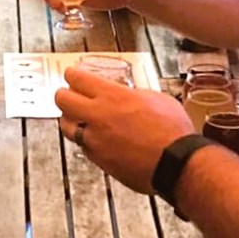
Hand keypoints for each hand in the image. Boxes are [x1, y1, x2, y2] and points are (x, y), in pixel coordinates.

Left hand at [55, 69, 192, 193]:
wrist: (176, 163)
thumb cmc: (173, 131)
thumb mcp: (156, 99)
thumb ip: (134, 95)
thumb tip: (128, 95)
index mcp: (113, 96)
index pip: (78, 78)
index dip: (71, 74)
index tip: (71, 74)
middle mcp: (98, 115)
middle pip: (62, 99)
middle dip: (63, 95)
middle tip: (68, 95)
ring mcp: (95, 139)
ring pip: (66, 125)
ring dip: (70, 119)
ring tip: (77, 118)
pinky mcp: (98, 159)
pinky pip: (83, 146)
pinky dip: (85, 141)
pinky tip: (94, 139)